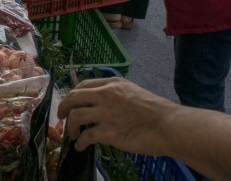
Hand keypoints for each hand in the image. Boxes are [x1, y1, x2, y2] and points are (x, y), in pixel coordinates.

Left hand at [58, 77, 174, 154]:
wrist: (168, 125)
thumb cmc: (156, 110)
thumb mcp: (133, 91)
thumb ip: (116, 94)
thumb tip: (103, 102)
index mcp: (112, 84)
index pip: (83, 85)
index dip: (73, 95)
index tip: (71, 103)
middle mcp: (105, 95)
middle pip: (73, 98)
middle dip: (64, 107)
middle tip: (61, 117)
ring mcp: (105, 113)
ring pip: (76, 117)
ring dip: (70, 127)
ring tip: (73, 135)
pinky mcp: (108, 132)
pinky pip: (86, 136)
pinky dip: (80, 142)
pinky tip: (80, 146)